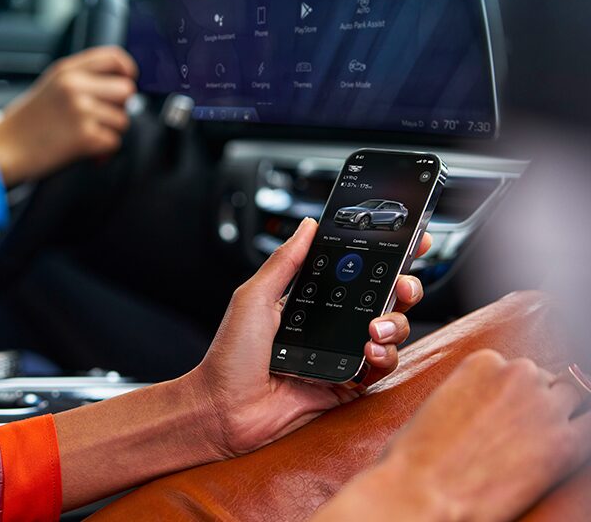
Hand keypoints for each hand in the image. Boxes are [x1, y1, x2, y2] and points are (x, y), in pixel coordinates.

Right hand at [0, 46, 136, 184]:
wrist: (2, 149)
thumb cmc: (25, 124)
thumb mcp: (50, 87)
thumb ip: (81, 80)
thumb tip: (118, 84)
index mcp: (66, 71)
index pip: (114, 57)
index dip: (127, 71)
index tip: (127, 82)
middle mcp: (75, 86)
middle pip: (126, 90)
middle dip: (119, 108)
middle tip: (102, 119)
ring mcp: (80, 110)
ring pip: (123, 120)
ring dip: (109, 133)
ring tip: (86, 136)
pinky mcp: (84, 136)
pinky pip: (114, 143)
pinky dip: (103, 152)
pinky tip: (86, 151)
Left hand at [189, 217, 430, 457]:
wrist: (225, 410)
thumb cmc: (230, 355)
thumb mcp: (254, 298)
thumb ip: (284, 262)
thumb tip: (308, 226)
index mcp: (309, 300)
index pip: (353, 271)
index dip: (385, 256)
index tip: (410, 240)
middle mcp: (329, 324)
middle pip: (383, 298)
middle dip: (403, 286)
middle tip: (403, 284)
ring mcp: (341, 353)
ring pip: (390, 331)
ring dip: (394, 323)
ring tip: (374, 328)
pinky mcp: (347, 384)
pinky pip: (380, 367)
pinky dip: (384, 357)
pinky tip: (369, 351)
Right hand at [315, 351, 590, 520]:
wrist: (423, 489)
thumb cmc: (417, 455)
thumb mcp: (438, 404)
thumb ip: (469, 392)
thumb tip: (483, 407)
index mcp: (483, 362)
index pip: (514, 368)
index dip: (512, 393)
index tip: (505, 413)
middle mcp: (518, 374)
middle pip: (546, 379)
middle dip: (537, 402)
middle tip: (522, 431)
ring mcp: (545, 406)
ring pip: (574, 396)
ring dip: (562, 414)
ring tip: (541, 442)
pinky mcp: (566, 443)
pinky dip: (581, 432)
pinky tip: (563, 450)